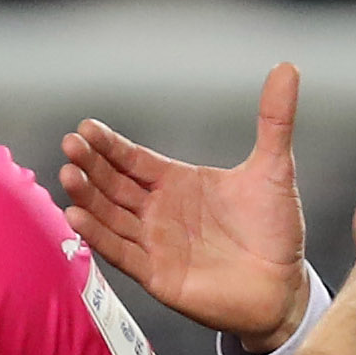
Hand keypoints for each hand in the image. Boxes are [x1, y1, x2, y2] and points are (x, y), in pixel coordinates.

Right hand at [60, 63, 311, 353]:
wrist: (284, 287)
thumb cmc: (275, 231)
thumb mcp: (274, 168)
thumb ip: (274, 120)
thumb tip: (287, 68)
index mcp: (177, 183)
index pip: (133, 159)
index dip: (109, 145)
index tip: (86, 127)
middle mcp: (159, 212)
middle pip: (114, 183)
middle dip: (91, 164)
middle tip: (71, 144)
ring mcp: (155, 244)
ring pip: (110, 216)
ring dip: (88, 196)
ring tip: (68, 174)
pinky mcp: (157, 276)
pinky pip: (121, 253)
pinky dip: (99, 236)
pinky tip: (77, 216)